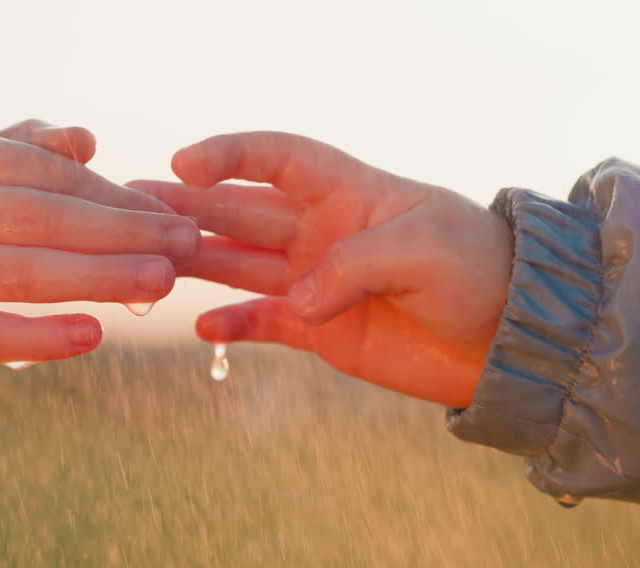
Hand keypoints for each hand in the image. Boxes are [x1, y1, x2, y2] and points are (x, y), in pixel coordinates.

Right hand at [0, 120, 200, 373]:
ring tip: (160, 284)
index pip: (46, 174)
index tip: (172, 213)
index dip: (114, 195)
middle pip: (41, 221)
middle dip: (122, 234)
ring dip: (99, 279)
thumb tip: (86, 141)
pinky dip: (42, 337)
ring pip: (20, 275)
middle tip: (185, 247)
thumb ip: (31, 148)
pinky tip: (94, 335)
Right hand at [128, 132, 512, 407]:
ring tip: (143, 258)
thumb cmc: (477, 272)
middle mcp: (323, 232)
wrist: (508, 340)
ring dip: (196, 259)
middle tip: (130, 205)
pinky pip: (264, 323)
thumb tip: (294, 302)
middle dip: (189, 207)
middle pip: (242, 212)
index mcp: (349, 193)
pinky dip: (232, 325)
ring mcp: (318, 281)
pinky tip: (199, 326)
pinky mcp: (321, 331)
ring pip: (241, 265)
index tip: (184, 162)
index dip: (232, 154)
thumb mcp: (422, 251)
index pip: (279, 158)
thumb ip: (352, 266)